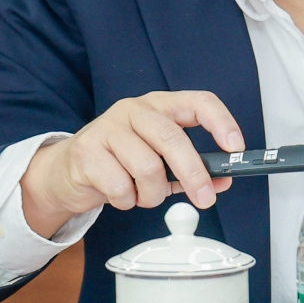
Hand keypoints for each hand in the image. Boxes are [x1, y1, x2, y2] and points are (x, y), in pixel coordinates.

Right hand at [19, 90, 243, 237]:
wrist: (68, 172)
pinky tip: (121, 195)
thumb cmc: (120, 163)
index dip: (221, 122)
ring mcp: (108, 127)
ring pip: (147, 168)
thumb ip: (193, 169)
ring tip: (144, 195)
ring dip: (152, 194)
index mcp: (159, 106)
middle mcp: (134, 109)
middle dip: (194, 173)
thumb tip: (223, 180)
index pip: (198, 102)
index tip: (236, 148)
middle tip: (205, 198)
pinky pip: (121, 186)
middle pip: (172, 138)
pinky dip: (127, 200)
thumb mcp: (161, 162)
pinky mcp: (87, 150)